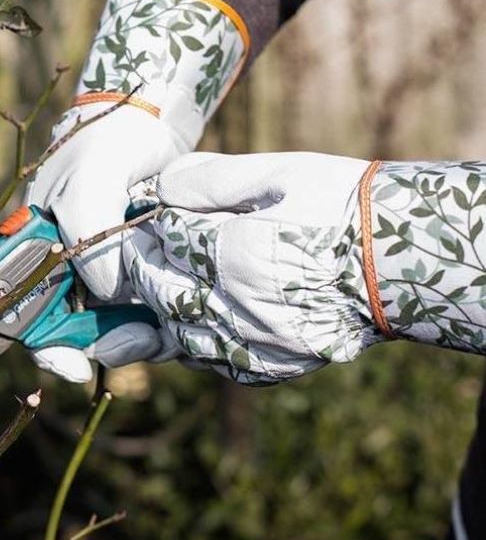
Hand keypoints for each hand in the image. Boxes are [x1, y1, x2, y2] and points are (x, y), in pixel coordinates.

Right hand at [24, 103, 189, 380]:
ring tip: (162, 328)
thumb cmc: (108, 144)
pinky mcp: (136, 273)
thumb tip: (105, 293)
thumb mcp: (90, 179)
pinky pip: (140, 312)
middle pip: (70, 331)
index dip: (46, 347)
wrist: (148, 125)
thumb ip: (88, 235)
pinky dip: (156, 320)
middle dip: (103, 344)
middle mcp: (64, 269)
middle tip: (141, 338)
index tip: (76, 365)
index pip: (24, 314)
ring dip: (135, 336)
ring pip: (109, 327)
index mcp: (34, 252)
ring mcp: (101, 273)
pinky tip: (174, 315)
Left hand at [121, 152, 383, 383]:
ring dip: (159, 309)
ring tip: (156, 286)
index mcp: (238, 254)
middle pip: (162, 291)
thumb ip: (211, 179)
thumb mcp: (279, 173)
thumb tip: (159, 189)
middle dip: (143, 267)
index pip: (166, 241)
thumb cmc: (341, 207)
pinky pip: (212, 361)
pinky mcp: (270, 366)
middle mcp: (240, 308)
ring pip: (178, 333)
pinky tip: (188, 323)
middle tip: (139, 251)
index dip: (149, 227)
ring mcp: (255, 344)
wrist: (401, 261)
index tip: (145, 219)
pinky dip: (190, 342)